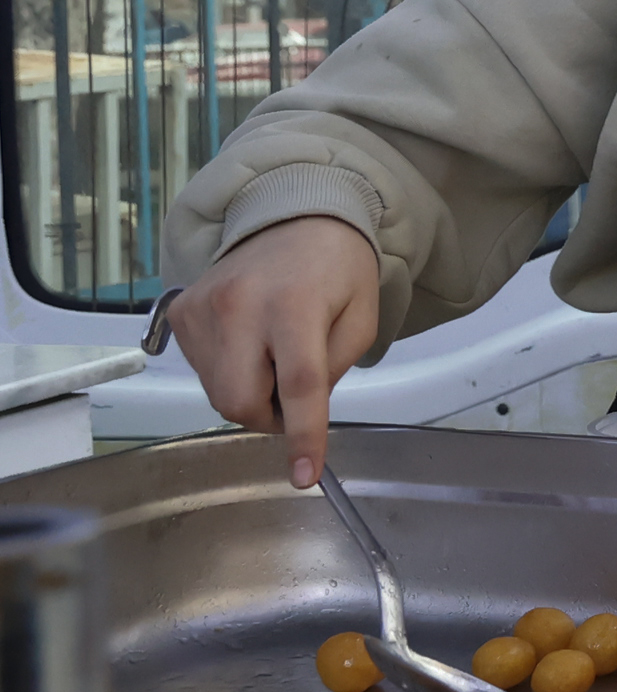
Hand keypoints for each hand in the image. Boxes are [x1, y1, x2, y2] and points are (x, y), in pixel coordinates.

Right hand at [162, 216, 379, 489]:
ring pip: (218, 392)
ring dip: (251, 393)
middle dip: (270, 418)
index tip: (305, 475)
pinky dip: (229, 373)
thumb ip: (332, 370)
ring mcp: (203, 308)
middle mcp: (240, 306)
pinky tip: (250, 343)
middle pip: (240, 401)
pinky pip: (201, 370)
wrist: (294, 216)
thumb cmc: (337, 269)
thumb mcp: (360, 319)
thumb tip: (300, 411)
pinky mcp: (181, 311)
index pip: (297, 385)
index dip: (303, 436)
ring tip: (275, 354)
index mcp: (295, 306)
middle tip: (296, 399)